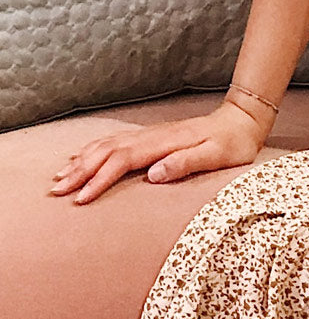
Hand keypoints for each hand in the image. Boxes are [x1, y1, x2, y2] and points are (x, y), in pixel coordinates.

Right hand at [48, 101, 269, 205]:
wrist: (241, 120)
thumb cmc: (233, 144)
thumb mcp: (216, 156)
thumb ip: (186, 164)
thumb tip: (153, 175)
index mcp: (163, 144)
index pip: (121, 161)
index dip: (99, 179)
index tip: (81, 197)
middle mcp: (150, 137)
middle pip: (105, 152)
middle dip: (79, 171)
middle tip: (56, 191)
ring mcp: (148, 135)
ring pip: (105, 145)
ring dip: (81, 160)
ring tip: (59, 177)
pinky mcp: (150, 137)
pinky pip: (113, 141)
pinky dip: (92, 150)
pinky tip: (81, 156)